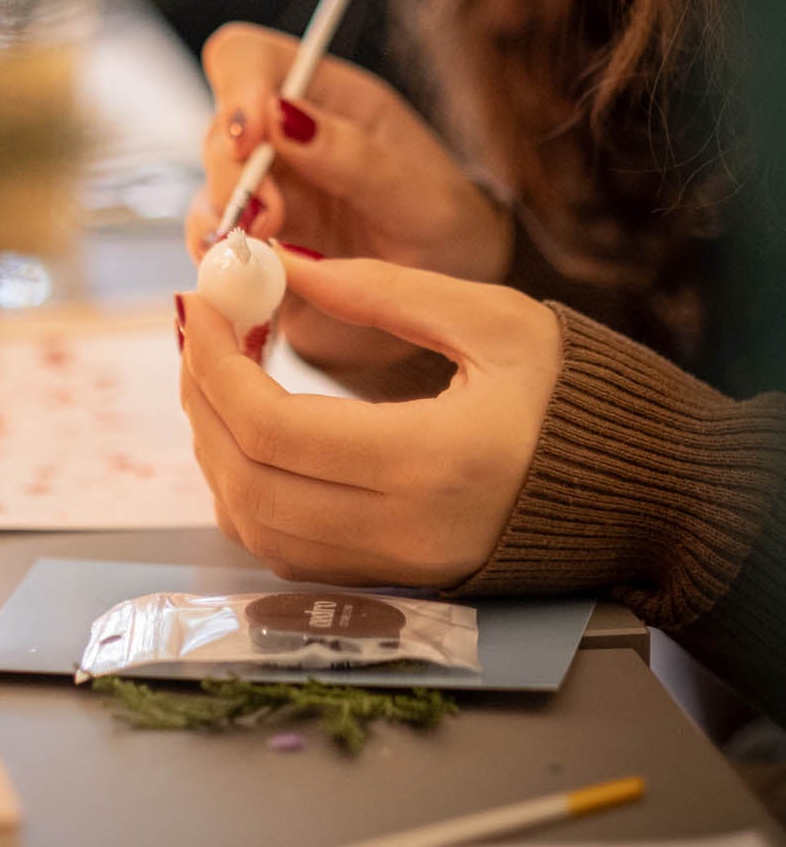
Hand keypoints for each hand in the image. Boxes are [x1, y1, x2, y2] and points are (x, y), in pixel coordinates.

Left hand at [178, 251, 561, 588]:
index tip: (200, 302)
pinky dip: (245, 490)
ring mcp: (396, 569)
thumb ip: (384, 290)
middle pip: (248, 479)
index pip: (275, 427)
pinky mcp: (392, 583)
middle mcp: (405, 532)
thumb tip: (285, 264)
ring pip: (254, 524)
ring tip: (219, 371)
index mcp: (433, 461)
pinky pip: (283, 549)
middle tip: (200, 329)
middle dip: (203, 397)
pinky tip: (251, 429)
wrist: (646, 492)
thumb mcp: (494, 320)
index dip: (216, 365)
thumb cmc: (576, 397)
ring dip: (215, 446)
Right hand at [186, 23, 512, 382]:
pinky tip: (254, 290)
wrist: (448, 297)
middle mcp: (278, 144)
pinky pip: (214, 259)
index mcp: (322, 98)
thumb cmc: (443, 224)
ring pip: (206, 200)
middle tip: (271, 220)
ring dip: (221, 230)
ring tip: (262, 262)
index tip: (250, 136)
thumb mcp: (419, 191)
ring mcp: (260, 199)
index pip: (246, 58)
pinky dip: (223, 275)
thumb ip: (353, 155)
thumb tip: (282, 116)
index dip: (235, 88)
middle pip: (217, 136)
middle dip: (233, 179)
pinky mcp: (251, 254)